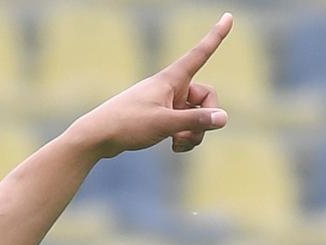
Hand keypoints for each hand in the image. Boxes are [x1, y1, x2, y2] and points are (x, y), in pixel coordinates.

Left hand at [66, 13, 232, 159]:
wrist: (96, 137)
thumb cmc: (127, 124)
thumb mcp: (164, 124)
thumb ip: (195, 121)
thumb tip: (223, 118)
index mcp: (171, 79)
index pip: (200, 53)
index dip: (216, 36)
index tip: (229, 16)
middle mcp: (170, 88)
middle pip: (206, 97)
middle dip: (205, 119)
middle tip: (190, 135)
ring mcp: (165, 103)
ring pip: (195, 115)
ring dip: (194, 132)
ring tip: (178, 144)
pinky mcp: (159, 117)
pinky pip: (183, 125)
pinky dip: (183, 137)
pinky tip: (173, 148)